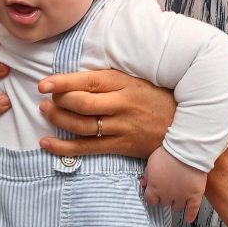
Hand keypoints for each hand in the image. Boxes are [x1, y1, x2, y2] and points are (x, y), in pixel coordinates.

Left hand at [37, 69, 175, 157]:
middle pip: (81, 104)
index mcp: (123, 83)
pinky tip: (47, 143)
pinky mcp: (120, 146)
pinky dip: (64, 147)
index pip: (88, 81)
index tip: (44, 84)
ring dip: (57, 120)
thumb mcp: (135, 79)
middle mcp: (121, 105)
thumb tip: (75, 77)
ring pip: (81, 126)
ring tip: (44, 113)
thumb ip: (108, 79)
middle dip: (58, 102)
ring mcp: (121, 128)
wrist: (184, 126)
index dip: (62, 83)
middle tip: (45, 99)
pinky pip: (87, 148)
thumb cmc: (155, 97)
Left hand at [142, 147, 205, 221]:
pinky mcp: (195, 196)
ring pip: (177, 207)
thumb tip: (144, 183)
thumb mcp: (152, 162)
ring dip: (176, 204)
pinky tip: (189, 219)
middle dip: (164, 198)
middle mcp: (167, 195)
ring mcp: (181, 197)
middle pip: (164, 203)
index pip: (150, 201)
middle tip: (167, 192)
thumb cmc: (168, 154)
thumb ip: (147, 175)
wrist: (187, 151)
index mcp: (155, 188)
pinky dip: (191, 215)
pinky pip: (193, 209)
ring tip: (177, 200)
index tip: (154, 195)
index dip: (152, 198)